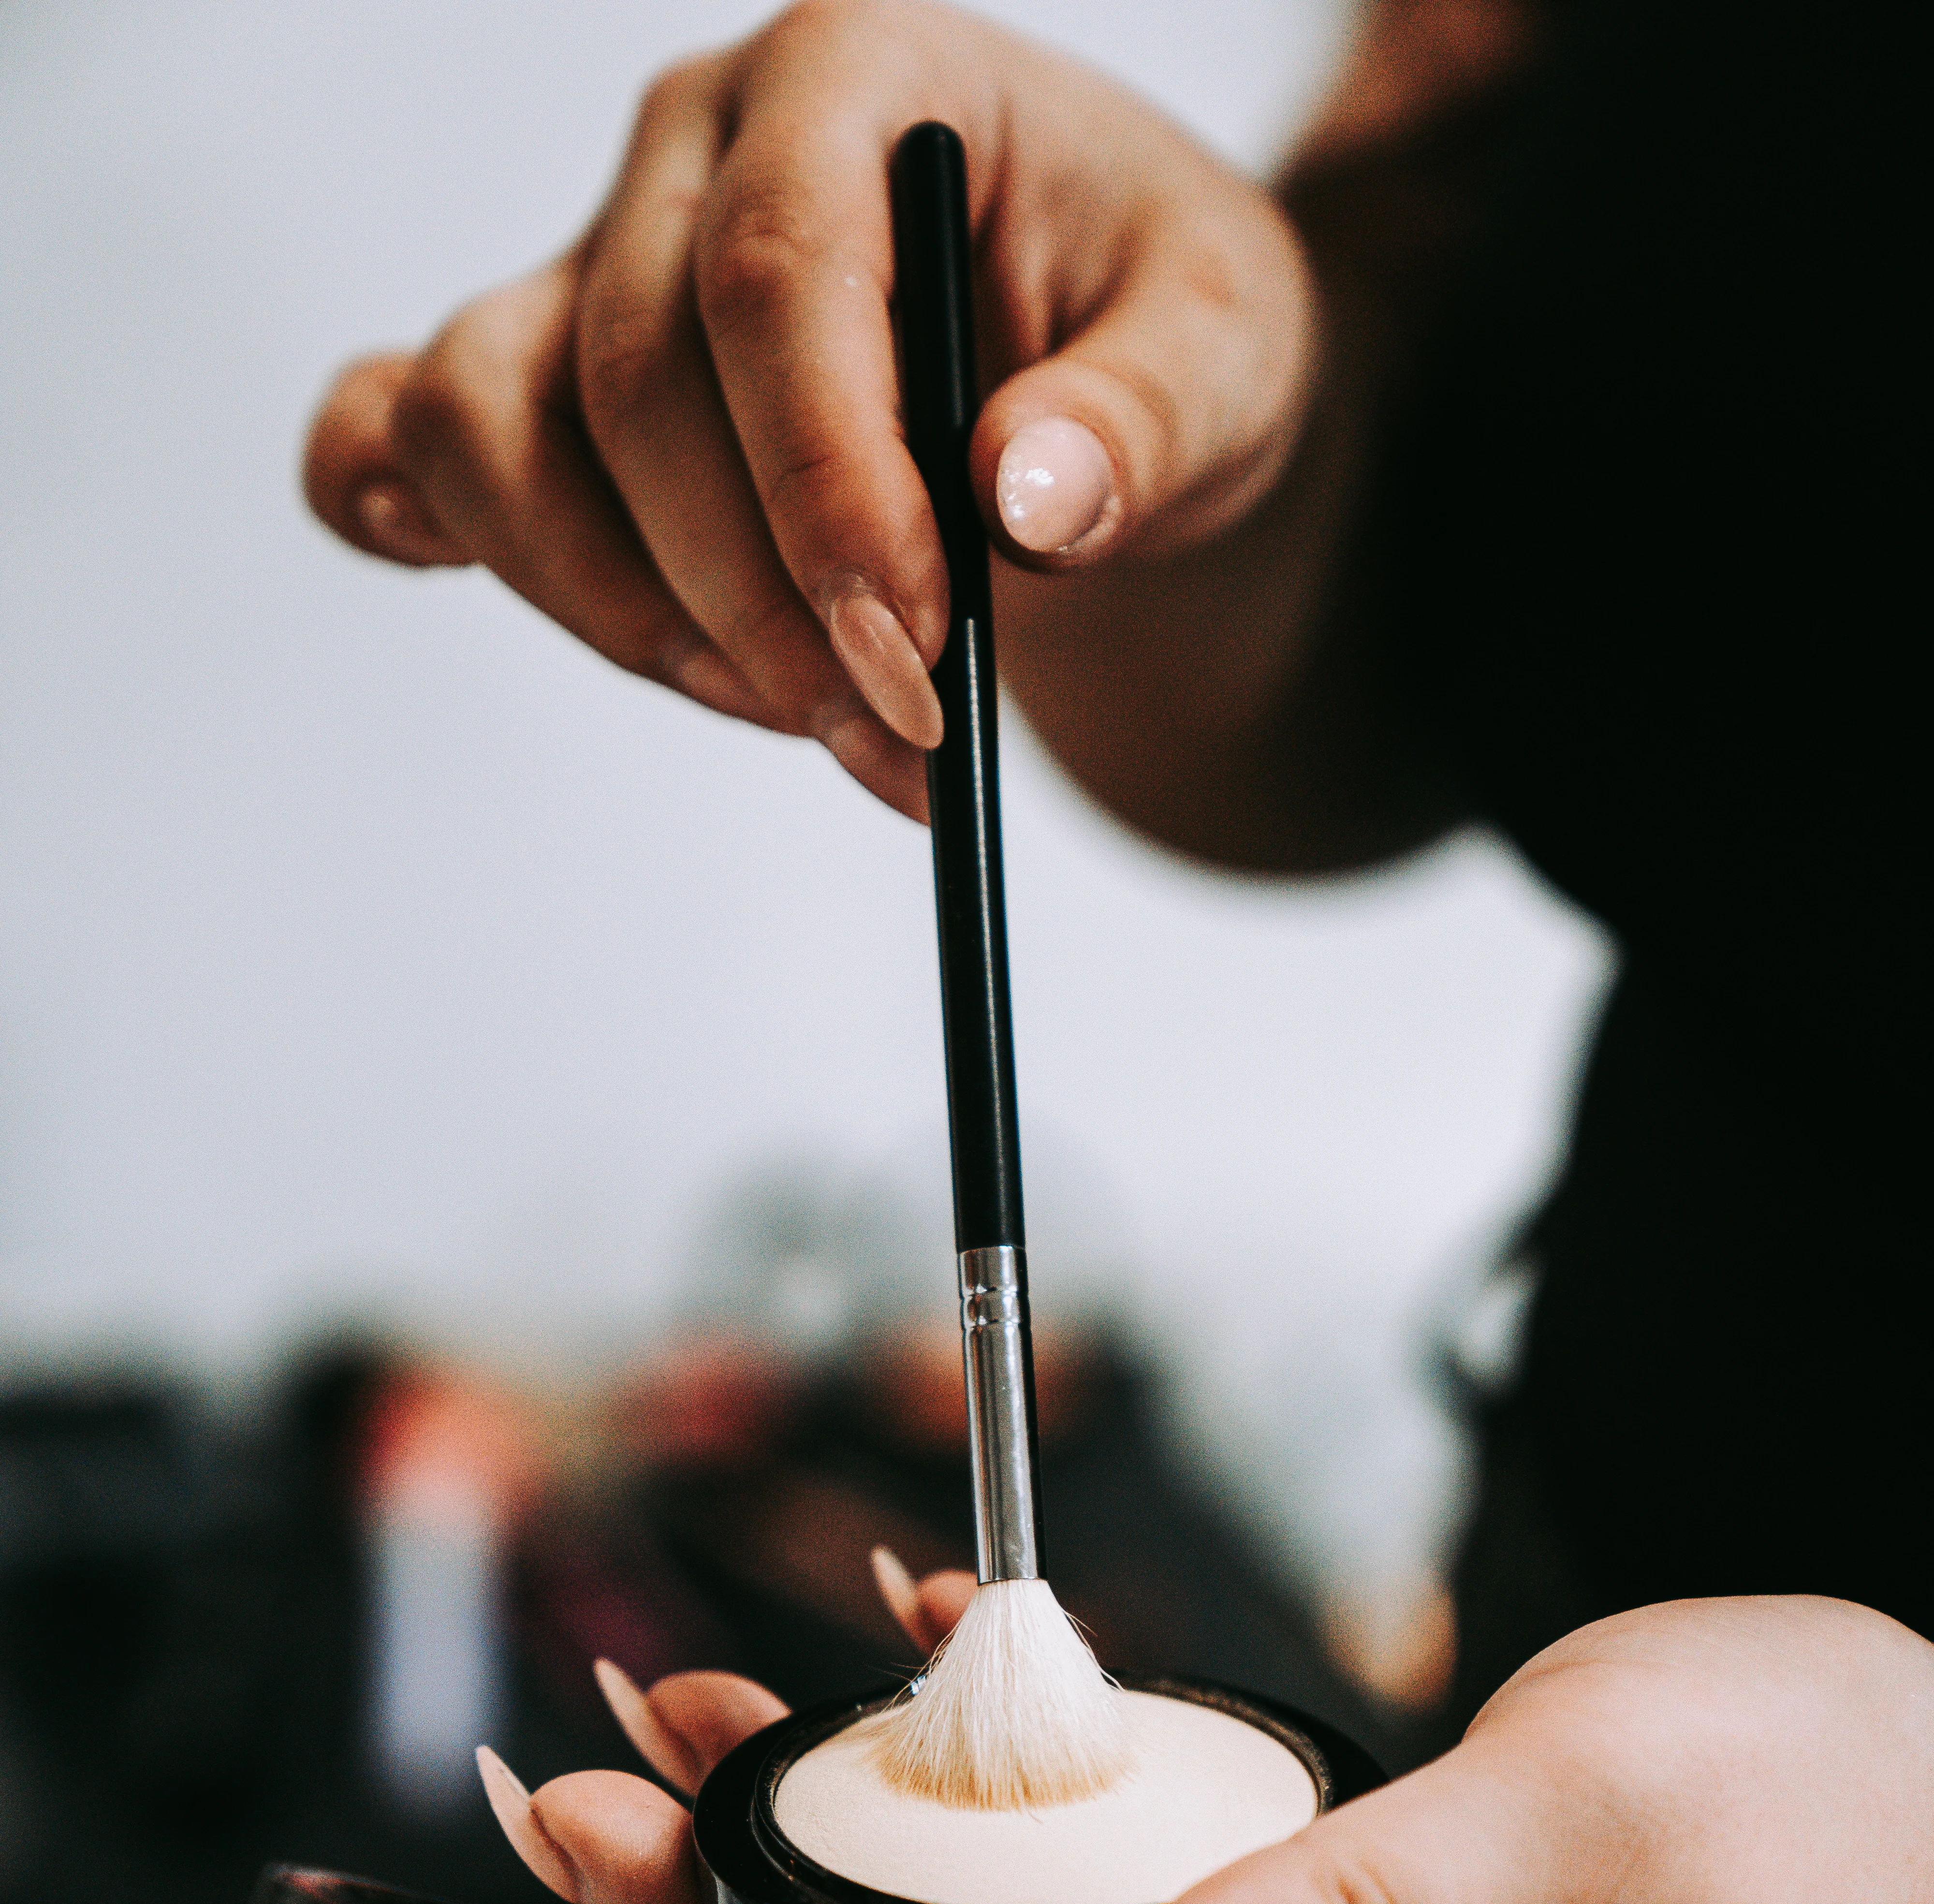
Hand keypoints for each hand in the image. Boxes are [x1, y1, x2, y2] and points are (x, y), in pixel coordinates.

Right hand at [301, 0, 1313, 827]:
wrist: (1106, 359)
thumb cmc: (1152, 331)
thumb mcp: (1230, 358)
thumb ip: (1148, 420)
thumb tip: (1027, 505)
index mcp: (862, 71)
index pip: (775, 273)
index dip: (822, 489)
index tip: (909, 661)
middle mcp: (697, 140)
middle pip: (632, 380)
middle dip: (755, 606)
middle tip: (893, 743)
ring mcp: (592, 256)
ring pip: (495, 427)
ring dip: (622, 615)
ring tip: (796, 716)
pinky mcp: (537, 374)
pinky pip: (390, 433)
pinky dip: (413, 523)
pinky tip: (502, 588)